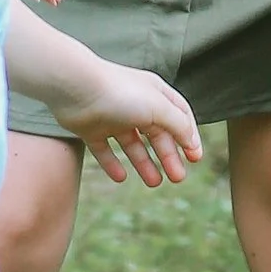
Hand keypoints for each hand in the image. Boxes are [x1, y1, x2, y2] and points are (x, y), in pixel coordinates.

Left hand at [67, 62, 200, 188]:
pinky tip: (121, 177)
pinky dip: (112, 164)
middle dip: (169, 156)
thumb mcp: (159, 108)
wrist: (75, 87)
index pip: (179, 115)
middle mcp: (135, 104)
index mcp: (154, 94)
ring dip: (145, 164)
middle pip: (157, 134)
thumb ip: (179, 125)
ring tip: (155, 183)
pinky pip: (104, 150)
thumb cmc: (120, 93)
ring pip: (132, 145)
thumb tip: (191, 141)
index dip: (189, 136)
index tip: (195, 158)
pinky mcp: (91, 128)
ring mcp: (112, 117)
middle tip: (178, 178)